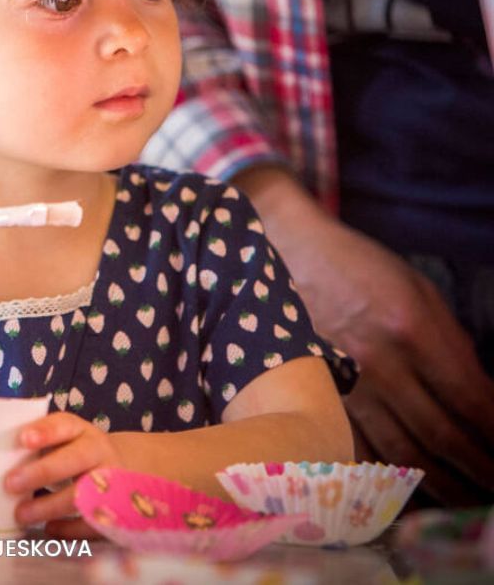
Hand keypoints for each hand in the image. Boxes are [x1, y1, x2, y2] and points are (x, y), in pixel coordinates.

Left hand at [4, 412, 123, 538]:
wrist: (118, 469)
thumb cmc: (73, 453)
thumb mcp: (62, 440)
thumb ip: (37, 445)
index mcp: (81, 431)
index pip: (64, 425)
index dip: (45, 432)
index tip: (23, 439)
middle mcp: (99, 452)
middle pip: (74, 460)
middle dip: (42, 473)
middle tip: (10, 484)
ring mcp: (112, 481)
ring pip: (83, 494)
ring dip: (50, 506)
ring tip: (21, 514)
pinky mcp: (117, 510)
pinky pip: (93, 522)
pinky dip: (70, 529)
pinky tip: (49, 529)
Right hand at [236, 166, 493, 504]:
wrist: (282, 255)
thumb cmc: (356, 267)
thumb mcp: (417, 290)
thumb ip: (451, 344)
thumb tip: (481, 399)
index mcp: (410, 329)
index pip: (471, 400)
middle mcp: (378, 364)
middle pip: (440, 436)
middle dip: (480, 469)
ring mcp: (343, 385)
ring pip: (399, 452)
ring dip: (440, 484)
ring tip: (466, 502)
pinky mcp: (315, 396)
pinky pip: (357, 449)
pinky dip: (385, 476)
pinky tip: (406, 491)